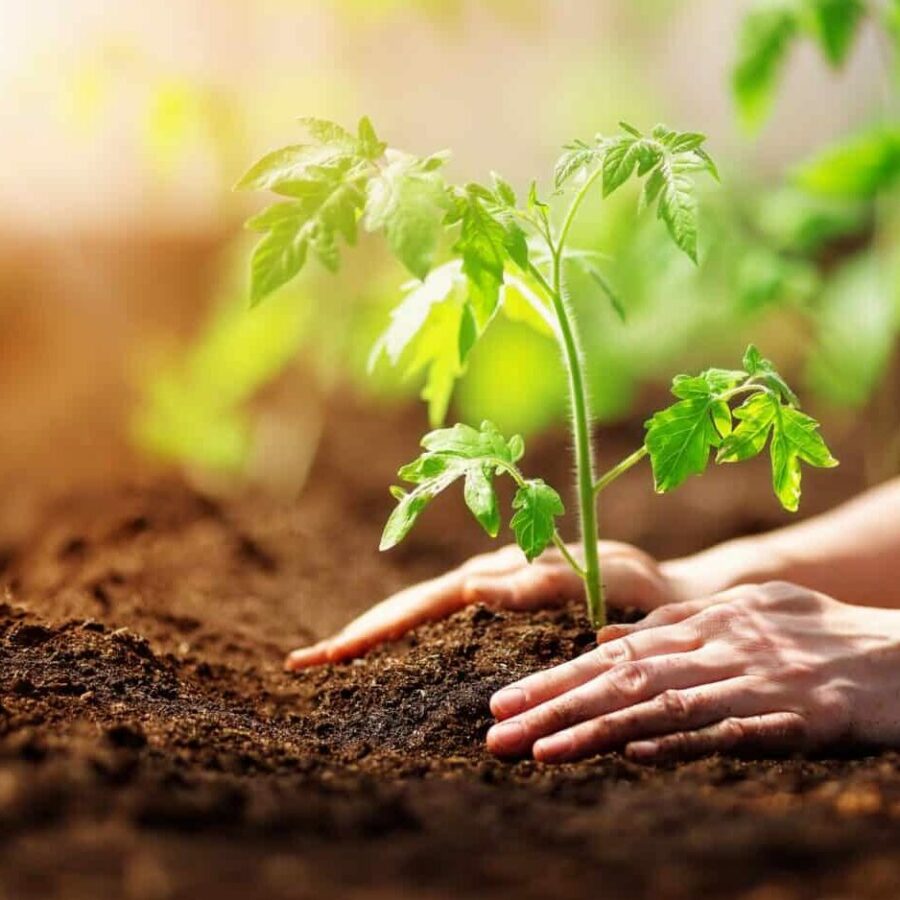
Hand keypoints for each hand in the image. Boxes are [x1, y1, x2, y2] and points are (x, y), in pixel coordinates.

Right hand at [285, 542, 676, 669]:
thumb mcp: (596, 577)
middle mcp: (488, 584)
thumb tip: (474, 587)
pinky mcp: (504, 611)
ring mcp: (493, 595)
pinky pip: (446, 628)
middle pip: (409, 609)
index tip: (324, 652)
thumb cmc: (638, 586)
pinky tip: (397, 658)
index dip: (373, 628)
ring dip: (378, 635)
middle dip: (359, 633)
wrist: (666, 590)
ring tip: (335, 658)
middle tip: (306, 661)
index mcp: (498, 576)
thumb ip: (539, 581)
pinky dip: (412, 640)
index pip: (421, 605)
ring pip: (422, 617)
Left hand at [487, 581, 899, 762]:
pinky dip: (681, 740)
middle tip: (496, 730)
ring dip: (596, 728)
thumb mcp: (745, 611)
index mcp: (704, 624)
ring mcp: (757, 681)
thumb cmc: (822, 634)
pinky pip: (733, 730)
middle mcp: (719, 647)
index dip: (554, 678)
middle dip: (553, 704)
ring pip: (662, 704)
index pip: (612, 655)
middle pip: (622, 678)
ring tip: (538, 750)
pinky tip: (634, 752)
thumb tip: (605, 639)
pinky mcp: (800, 717)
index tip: (503, 701)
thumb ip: (674, 621)